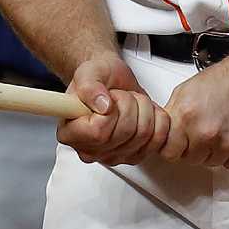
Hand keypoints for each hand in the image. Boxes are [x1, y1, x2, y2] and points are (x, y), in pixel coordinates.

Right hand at [58, 51, 173, 165]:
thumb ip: (89, 86)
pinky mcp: (134, 156)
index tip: (107, 99)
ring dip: (143, 109)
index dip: (109, 112)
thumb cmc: (98, 78)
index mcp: (70, 133)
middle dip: (129, 104)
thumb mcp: (88, 72)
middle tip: (119, 96)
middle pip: (125, 132)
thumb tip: (101, 104)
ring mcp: (113, 157)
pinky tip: (143, 112)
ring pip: (144, 134)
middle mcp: (89, 150)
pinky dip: (157, 119)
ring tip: (129, 102)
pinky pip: (158, 139)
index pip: (98, 132)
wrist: (113, 81)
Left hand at [162, 56, 228, 167]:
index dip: (174, 147)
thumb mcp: (189, 89)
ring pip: (212, 163)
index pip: (169, 152)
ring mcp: (228, 144)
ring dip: (215, 151)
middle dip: (195, 148)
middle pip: (190, 159)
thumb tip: (166, 131)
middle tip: (207, 130)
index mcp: (187, 116)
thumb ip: (174, 113)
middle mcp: (206, 133)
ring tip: (224, 128)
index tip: (180, 144)